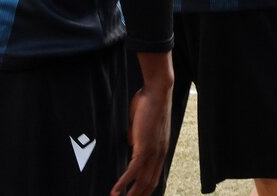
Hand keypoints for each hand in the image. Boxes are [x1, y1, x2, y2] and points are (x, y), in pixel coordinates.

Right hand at [111, 54, 173, 195]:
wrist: (157, 91)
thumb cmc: (149, 102)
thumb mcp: (142, 124)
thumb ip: (138, 136)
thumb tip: (132, 143)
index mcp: (161, 149)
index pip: (155, 175)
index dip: (146, 188)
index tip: (138, 195)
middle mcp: (160, 153)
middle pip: (150, 183)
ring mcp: (153, 152)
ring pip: (142, 181)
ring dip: (131, 195)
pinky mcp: (144, 147)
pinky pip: (133, 171)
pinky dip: (123, 183)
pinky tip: (115, 192)